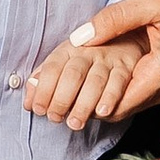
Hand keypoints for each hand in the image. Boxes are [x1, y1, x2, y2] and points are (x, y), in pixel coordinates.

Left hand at [21, 33, 150, 129]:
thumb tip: (29, 101)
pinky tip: (102, 112)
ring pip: (95, 81)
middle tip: (55, 118)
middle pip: (73, 74)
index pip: (53, 67)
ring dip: (83, 104)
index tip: (38, 108)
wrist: (130, 37)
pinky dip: (110, 97)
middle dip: (61, 98)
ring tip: (75, 122)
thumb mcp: (67, 62)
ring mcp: (110, 58)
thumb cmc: (92, 56)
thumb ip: (47, 79)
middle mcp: (90, 50)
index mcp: (71, 47)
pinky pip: (119, 82)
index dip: (43, 89)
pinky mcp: (128, 66)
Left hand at [65, 0, 159, 101]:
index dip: (92, 102)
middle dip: (97, 101)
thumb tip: (79, 37)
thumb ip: (115, 18)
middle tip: (69, 91)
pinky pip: (148, 92)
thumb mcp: (154, 0)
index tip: (69, 94)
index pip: (121, 103)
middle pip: (126, 108)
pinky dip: (127, 87)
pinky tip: (111, 72)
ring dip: (111, 95)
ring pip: (137, 102)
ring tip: (83, 82)